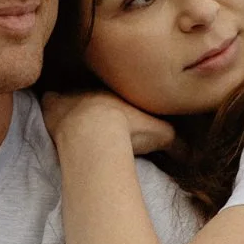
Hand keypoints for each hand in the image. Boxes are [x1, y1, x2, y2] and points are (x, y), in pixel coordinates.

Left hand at [42, 89, 175, 158]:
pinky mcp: (52, 108)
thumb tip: (194, 155)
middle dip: (90, 101)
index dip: (113, 105)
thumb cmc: (131, 132)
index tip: (115, 115)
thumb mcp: (161, 136)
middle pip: (90, 92)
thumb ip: (177, 144)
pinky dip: (50, 109)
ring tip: (72, 118)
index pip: (114, 94)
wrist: (98, 133)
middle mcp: (94, 89)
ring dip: (67, 103)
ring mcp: (70, 96)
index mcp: (118, 92)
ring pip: (66, 93)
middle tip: (93, 119)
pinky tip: (53, 120)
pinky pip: (48, 101)